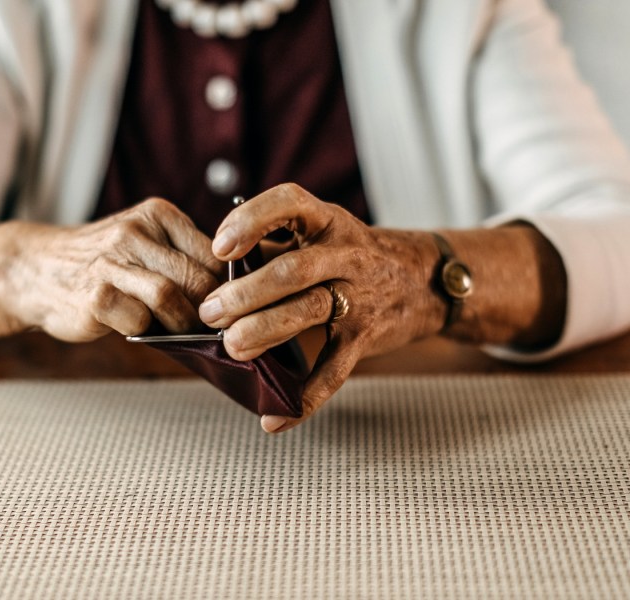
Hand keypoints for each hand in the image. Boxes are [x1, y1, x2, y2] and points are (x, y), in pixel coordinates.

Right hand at [0, 198, 223, 340]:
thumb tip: (232, 296)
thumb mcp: (142, 242)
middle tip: (214, 327)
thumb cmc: (103, 263)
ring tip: (182, 330)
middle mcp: (135, 232)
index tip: (232, 306)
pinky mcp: (95, 294)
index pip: (213, 251)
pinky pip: (136, 319)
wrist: (36, 268)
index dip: (228, 286)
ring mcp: (112, 262)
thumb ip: (181, 259)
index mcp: (157, 215)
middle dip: (211, 309)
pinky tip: (139, 328)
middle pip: (196, 275)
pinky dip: (144, 330)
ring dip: (182, 322)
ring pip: (169, 296)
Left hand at [199, 184, 442, 432]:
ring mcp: (359, 297)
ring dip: (264, 330)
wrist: (425, 279)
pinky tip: (273, 419)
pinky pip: (334, 371)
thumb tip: (212, 271)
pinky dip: (305, 400)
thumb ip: (273, 247)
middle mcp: (346, 254)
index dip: (252, 221)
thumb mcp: (321, 235)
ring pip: (309, 312)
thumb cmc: (353, 254)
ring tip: (231, 348)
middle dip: (245, 293)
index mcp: (326, 222)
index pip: (290, 203)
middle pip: (292, 270)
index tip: (220, 248)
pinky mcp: (365, 337)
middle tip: (210, 313)